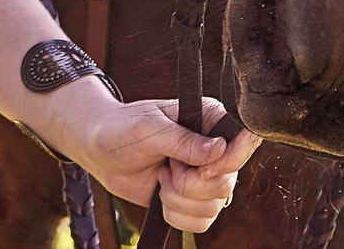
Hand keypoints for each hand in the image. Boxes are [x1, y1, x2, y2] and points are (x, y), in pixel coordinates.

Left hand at [59, 87, 259, 234]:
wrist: (99, 151)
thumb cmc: (122, 129)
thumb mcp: (149, 128)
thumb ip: (183, 140)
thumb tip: (219, 148)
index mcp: (210, 119)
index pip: (244, 143)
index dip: (225, 163)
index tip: (196, 167)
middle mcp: (215, 150)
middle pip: (226, 184)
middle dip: (188, 184)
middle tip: (166, 166)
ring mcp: (205, 177)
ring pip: (213, 207)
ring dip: (178, 199)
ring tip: (160, 177)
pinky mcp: (193, 200)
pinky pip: (201, 223)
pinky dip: (176, 215)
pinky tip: (160, 195)